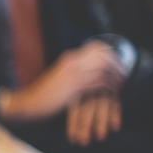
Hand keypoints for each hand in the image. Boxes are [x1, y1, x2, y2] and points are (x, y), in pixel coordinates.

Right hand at [0, 41, 126, 122]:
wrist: (27, 105)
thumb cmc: (41, 97)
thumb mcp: (58, 80)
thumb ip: (72, 73)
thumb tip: (87, 74)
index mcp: (69, 59)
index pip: (96, 47)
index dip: (112, 54)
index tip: (119, 64)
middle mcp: (72, 62)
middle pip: (104, 54)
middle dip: (119, 64)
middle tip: (126, 75)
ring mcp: (73, 74)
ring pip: (105, 68)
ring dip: (117, 76)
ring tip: (122, 85)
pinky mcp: (74, 87)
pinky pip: (100, 83)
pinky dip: (110, 87)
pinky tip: (113, 93)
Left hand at [65, 90, 121, 146]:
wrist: (104, 64)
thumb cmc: (85, 85)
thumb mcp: (74, 92)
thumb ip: (69, 105)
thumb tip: (66, 129)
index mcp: (77, 90)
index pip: (74, 110)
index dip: (73, 125)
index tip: (72, 139)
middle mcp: (89, 89)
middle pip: (86, 110)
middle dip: (85, 127)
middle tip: (84, 143)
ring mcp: (103, 88)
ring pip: (102, 106)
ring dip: (101, 123)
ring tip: (101, 138)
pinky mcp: (115, 88)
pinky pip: (116, 102)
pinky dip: (115, 115)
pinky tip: (115, 128)